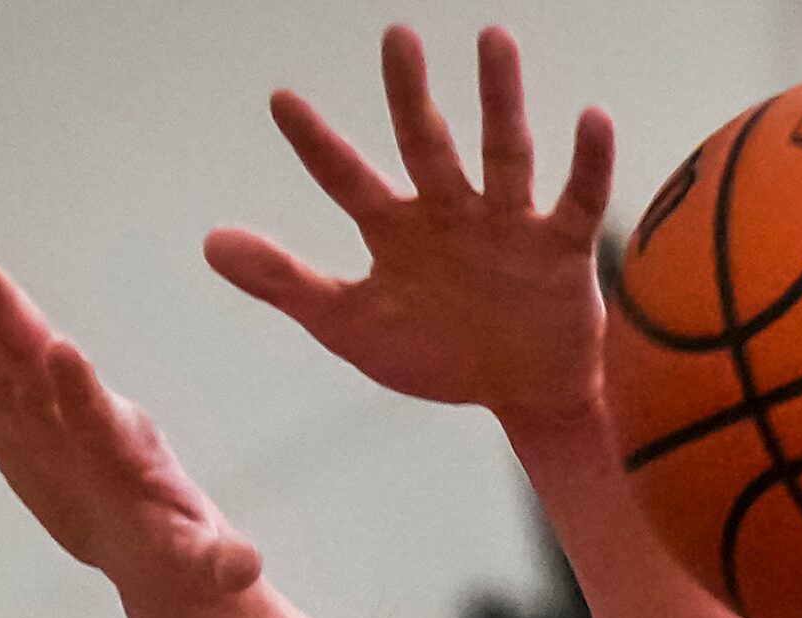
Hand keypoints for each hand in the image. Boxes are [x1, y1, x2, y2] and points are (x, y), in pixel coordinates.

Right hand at [0, 243, 260, 605]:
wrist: (142, 538)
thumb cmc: (176, 546)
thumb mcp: (201, 561)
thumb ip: (216, 560)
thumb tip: (244, 567)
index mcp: (119, 443)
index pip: (96, 412)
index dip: (79, 386)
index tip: (61, 349)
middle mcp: (73, 409)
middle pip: (33, 357)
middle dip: (3, 313)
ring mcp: (34, 403)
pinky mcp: (4, 407)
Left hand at [204, 26, 614, 435]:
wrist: (524, 395)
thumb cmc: (440, 356)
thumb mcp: (351, 326)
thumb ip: (285, 282)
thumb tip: (209, 241)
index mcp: (396, 230)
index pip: (347, 178)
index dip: (316, 144)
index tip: (281, 100)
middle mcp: (450, 212)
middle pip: (426, 143)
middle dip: (409, 94)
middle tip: (395, 37)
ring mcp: (507, 224)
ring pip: (502, 152)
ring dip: (499, 99)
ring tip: (493, 40)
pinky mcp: (560, 247)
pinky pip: (575, 198)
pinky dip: (588, 162)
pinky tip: (592, 117)